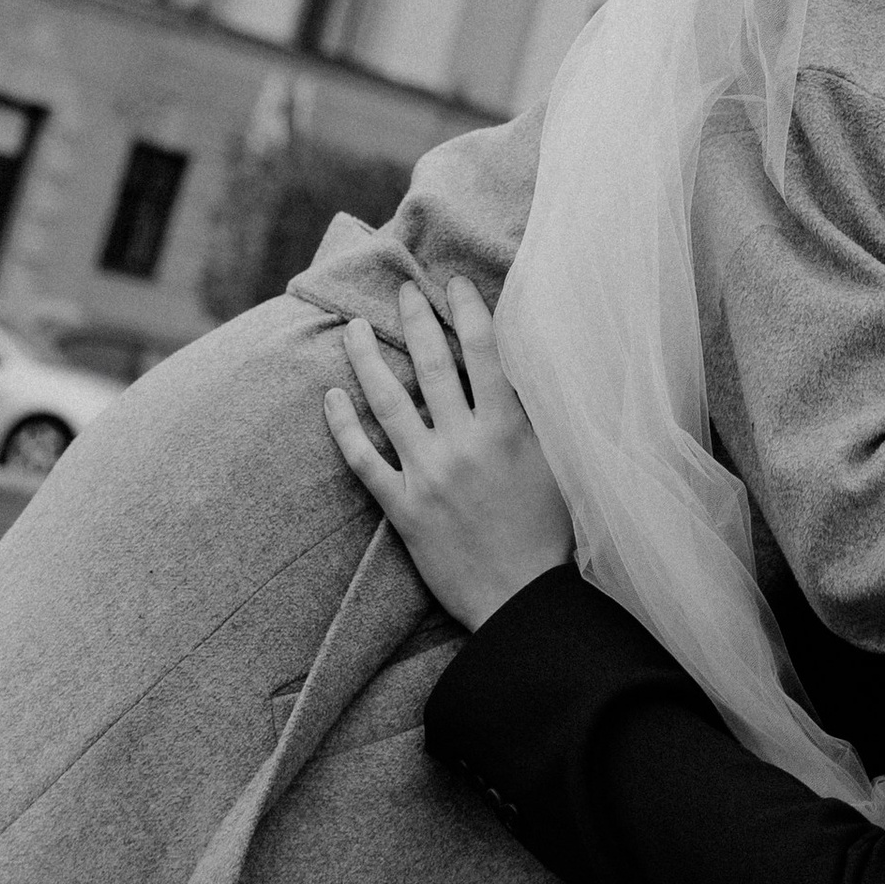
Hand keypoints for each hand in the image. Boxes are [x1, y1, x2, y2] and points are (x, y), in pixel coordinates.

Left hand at [324, 276, 572, 629]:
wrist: (519, 600)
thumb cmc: (545, 530)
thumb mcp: (553, 462)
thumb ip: (530, 415)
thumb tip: (510, 366)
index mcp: (506, 428)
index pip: (482, 351)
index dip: (466, 310)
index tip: (453, 283)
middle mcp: (463, 444)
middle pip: (430, 365)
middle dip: (415, 319)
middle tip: (402, 290)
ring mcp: (428, 475)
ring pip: (387, 404)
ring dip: (367, 360)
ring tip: (354, 329)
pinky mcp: (403, 509)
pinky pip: (363, 461)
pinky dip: (344, 428)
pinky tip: (331, 399)